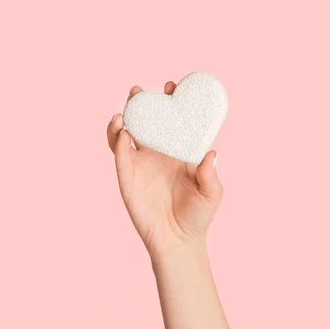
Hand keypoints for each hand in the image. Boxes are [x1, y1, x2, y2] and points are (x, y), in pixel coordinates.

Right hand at [107, 81, 223, 259]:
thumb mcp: (211, 194)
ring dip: (122, 119)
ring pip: (125, 135)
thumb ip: (210, 175)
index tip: (172, 87)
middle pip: (144, 122)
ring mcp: (139, 165)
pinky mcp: (126, 178)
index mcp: (177, 151)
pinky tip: (122, 132)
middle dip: (141, 103)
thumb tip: (211, 154)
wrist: (178, 242)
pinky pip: (119, 156)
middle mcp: (156, 154)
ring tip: (125, 109)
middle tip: (140, 91)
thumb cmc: (198, 216)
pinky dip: (118, 142)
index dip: (170, 102)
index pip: (171, 121)